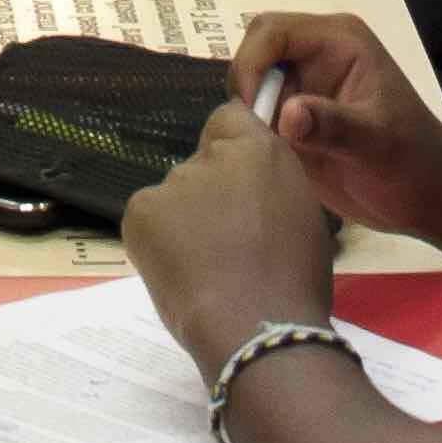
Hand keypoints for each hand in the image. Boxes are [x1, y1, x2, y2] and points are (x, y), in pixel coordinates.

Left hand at [122, 96, 340, 372]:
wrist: (257, 324)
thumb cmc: (294, 281)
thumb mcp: (300, 215)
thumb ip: (268, 187)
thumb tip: (247, 191)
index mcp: (260, 150)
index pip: (229, 118)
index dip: (229, 148)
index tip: (236, 183)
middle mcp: (211, 155)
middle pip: (201, 164)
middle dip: (208, 195)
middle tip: (225, 243)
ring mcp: (172, 181)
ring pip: (174, 197)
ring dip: (184, 222)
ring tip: (206, 269)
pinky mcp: (141, 211)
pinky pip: (149, 219)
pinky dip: (157, 242)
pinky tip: (180, 272)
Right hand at [225, 9, 441, 257]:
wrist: (426, 199)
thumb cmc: (412, 162)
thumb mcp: (378, 143)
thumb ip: (334, 126)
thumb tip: (287, 115)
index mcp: (337, 41)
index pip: (272, 31)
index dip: (251, 62)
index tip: (250, 108)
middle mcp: (314, 56)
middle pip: (254, 53)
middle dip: (245, 88)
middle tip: (253, 133)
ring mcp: (301, 89)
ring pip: (249, 86)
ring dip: (245, 115)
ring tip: (260, 150)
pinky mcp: (292, 120)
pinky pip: (254, 117)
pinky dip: (249, 136)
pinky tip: (262, 160)